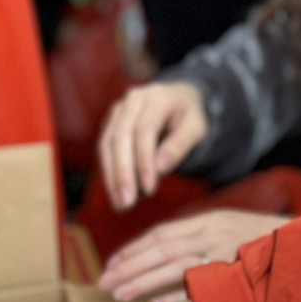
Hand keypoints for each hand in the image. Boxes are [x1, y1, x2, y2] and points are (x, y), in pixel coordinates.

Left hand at [97, 209, 289, 301]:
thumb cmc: (274, 247)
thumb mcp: (237, 234)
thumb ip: (209, 243)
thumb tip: (178, 262)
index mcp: (212, 221)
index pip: (163, 234)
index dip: (135, 249)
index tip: (113, 263)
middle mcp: (214, 232)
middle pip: (160, 248)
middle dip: (129, 265)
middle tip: (103, 281)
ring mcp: (225, 252)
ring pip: (173, 265)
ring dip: (142, 280)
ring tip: (117, 294)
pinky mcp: (236, 272)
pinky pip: (198, 285)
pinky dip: (174, 295)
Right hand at [98, 83, 207, 210]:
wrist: (178, 100)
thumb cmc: (189, 117)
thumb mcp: (196, 129)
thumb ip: (180, 145)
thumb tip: (160, 168)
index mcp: (157, 97)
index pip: (145, 130)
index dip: (144, 161)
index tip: (149, 189)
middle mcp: (133, 100)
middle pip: (121, 137)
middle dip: (123, 172)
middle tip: (127, 203)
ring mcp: (119, 110)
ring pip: (108, 144)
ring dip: (112, 176)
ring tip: (121, 204)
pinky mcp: (111, 123)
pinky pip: (105, 148)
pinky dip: (110, 172)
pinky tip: (116, 193)